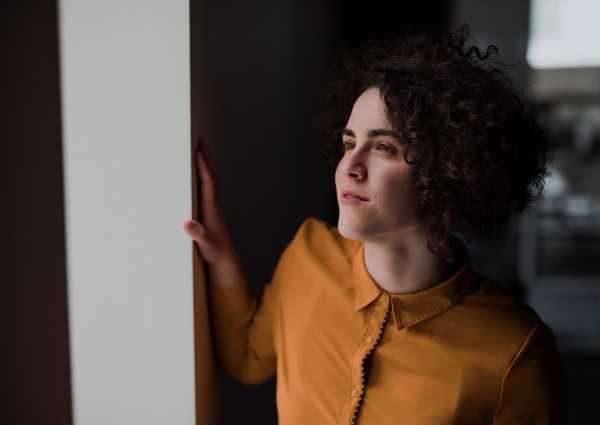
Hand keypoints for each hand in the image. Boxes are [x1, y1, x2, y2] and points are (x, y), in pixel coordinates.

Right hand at [183, 140, 241, 286]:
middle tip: (201, 142)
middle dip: (207, 159)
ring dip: (207, 164)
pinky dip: (206, 175)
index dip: (203, 168)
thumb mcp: (204, 244)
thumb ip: (198, 234)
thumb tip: (189, 225)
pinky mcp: (211, 210)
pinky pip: (209, 187)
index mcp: (211, 208)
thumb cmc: (214, 251)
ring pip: (212, 180)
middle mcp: (214, 204)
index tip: (198, 153)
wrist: (224, 258)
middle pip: (212, 176)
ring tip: (202, 151)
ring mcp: (214, 206)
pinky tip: (202, 173)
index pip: (208, 183)